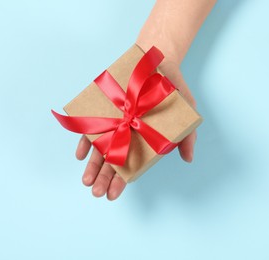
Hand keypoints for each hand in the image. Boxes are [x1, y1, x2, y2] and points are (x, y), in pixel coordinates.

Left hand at [75, 59, 196, 200]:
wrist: (156, 60)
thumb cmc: (172, 89)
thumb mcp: (186, 113)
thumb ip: (186, 137)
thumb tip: (188, 159)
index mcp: (142, 141)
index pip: (130, 166)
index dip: (121, 182)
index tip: (112, 195)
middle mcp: (126, 135)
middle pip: (112, 161)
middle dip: (103, 178)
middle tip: (96, 192)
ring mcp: (113, 123)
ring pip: (99, 149)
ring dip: (91, 166)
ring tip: (86, 181)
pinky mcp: (103, 110)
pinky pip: (90, 128)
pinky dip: (84, 141)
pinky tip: (80, 154)